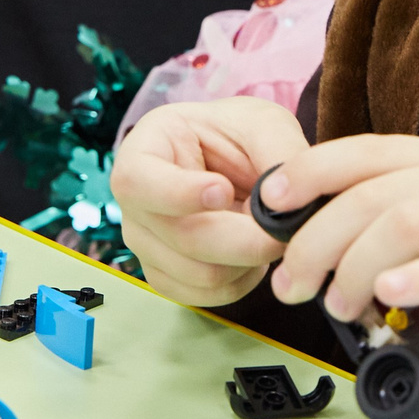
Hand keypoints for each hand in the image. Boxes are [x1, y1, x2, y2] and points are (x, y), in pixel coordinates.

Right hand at [109, 97, 306, 306]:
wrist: (234, 162)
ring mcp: (145, 244)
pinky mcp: (166, 276)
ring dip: (247, 260)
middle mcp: (134, 203)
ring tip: (268, 233)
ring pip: (199, 273)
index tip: (223, 190)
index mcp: (143, 150)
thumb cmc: (238, 134)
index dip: (179, 193)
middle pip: (180, 237)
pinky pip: (205, 295)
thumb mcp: (263, 123)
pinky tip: (253, 256)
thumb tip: (282, 198)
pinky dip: (241, 281)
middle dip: (243, 238)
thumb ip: (278, 151)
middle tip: (283, 228)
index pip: (138, 181)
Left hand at [260, 138, 418, 357]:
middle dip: (316, 239)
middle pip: (371, 193)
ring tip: (338, 304)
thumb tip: (343, 248)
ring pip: (404, 222)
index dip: (309, 172)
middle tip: (293, 284)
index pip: (365, 152)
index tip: (270, 202)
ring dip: (356, 264)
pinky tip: (393, 294)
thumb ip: (416, 216)